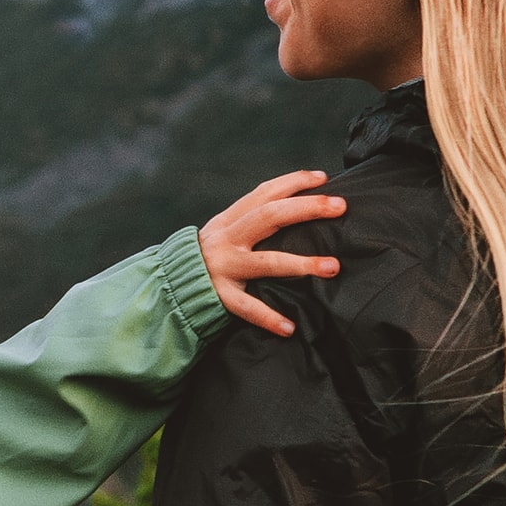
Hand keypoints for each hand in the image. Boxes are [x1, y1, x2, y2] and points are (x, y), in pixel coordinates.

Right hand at [200, 170, 349, 335]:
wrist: (166, 287)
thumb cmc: (205, 260)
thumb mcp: (223, 234)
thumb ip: (251, 224)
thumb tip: (296, 212)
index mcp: (229, 220)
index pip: (264, 193)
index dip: (293, 182)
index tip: (324, 178)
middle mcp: (226, 239)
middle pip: (269, 216)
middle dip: (307, 208)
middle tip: (340, 206)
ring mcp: (223, 267)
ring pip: (266, 262)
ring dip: (301, 264)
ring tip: (333, 267)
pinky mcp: (219, 296)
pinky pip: (247, 307)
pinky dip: (268, 317)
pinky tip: (289, 327)